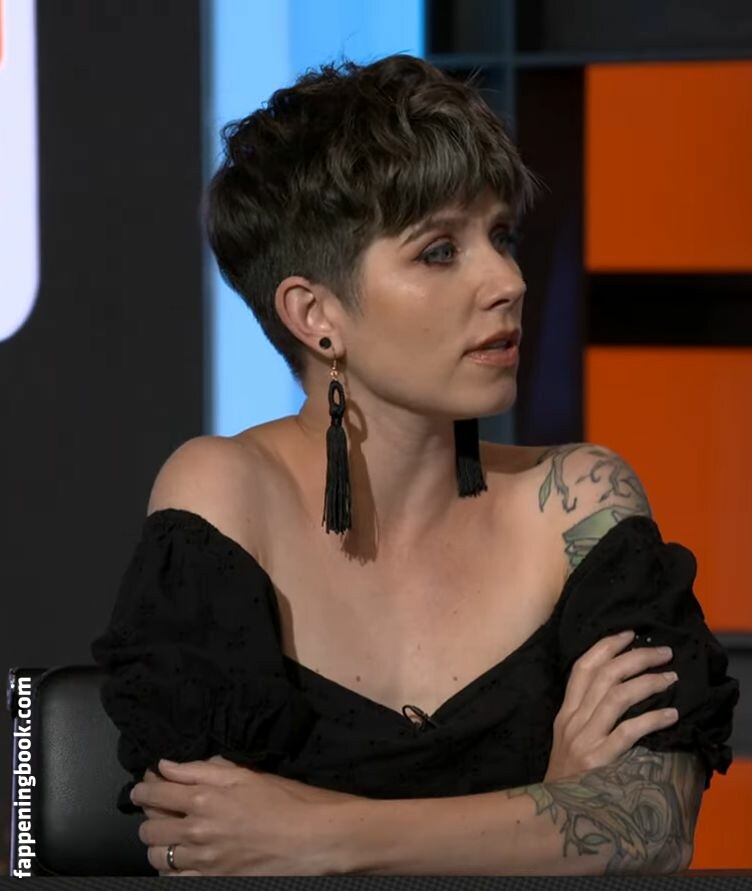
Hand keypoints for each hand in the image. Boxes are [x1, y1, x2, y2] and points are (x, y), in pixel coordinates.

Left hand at [130, 755, 360, 875]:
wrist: (310, 839)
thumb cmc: (284, 802)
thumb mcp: (245, 775)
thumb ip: (202, 769)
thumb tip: (167, 765)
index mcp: (205, 797)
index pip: (156, 792)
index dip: (143, 789)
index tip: (142, 788)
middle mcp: (198, 830)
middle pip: (150, 826)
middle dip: (150, 816)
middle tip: (160, 810)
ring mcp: (203, 860)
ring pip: (157, 855)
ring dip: (159, 844)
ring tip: (172, 836)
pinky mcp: (211, 882)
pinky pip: (172, 879)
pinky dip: (171, 869)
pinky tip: (182, 859)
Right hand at [544, 629, 679, 781]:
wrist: (553, 816)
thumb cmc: (568, 778)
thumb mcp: (568, 741)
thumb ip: (586, 716)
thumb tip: (619, 690)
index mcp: (564, 713)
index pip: (582, 668)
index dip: (605, 646)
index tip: (629, 634)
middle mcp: (572, 721)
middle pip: (604, 676)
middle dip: (635, 657)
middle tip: (663, 652)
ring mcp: (584, 740)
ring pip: (617, 697)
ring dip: (648, 682)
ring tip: (671, 678)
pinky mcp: (598, 761)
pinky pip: (628, 732)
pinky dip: (651, 719)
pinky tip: (671, 715)